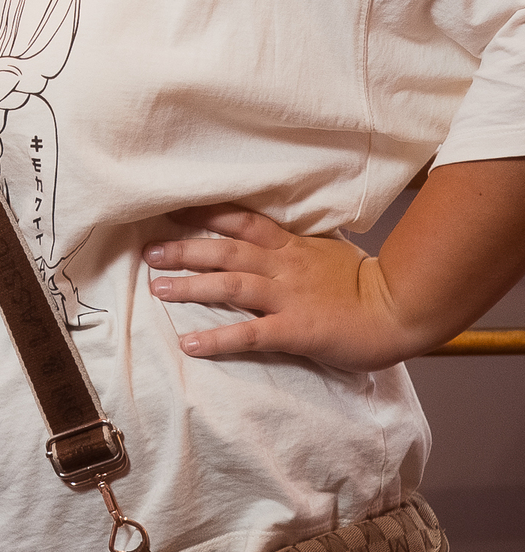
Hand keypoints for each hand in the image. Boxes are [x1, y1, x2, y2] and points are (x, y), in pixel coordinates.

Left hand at [144, 206, 413, 371]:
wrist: (403, 308)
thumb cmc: (370, 283)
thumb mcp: (330, 251)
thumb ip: (298, 246)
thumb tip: (276, 238)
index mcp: (292, 246)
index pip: (241, 221)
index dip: (204, 214)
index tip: (171, 209)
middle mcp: (284, 265)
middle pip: (224, 249)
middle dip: (184, 248)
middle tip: (148, 251)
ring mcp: (289, 297)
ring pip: (230, 285)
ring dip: (190, 286)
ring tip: (156, 288)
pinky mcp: (296, 330)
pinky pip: (250, 333)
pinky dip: (217, 338)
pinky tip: (190, 343)